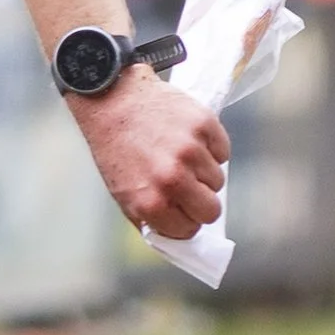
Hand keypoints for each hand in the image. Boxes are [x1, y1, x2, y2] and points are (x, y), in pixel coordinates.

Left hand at [69, 67, 228, 237]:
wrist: (112, 97)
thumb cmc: (115, 147)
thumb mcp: (122, 191)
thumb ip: (150, 217)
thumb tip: (179, 237)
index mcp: (150, 202)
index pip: (189, 229)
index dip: (185, 219)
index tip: (179, 208)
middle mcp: (172, 179)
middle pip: (212, 210)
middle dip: (202, 201)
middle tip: (188, 186)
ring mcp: (191, 151)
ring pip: (219, 179)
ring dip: (204, 171)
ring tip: (179, 154)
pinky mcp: (204, 125)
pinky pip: (223, 151)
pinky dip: (211, 148)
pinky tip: (187, 137)